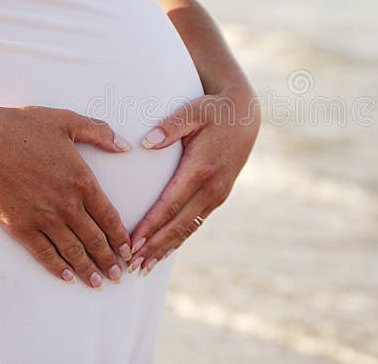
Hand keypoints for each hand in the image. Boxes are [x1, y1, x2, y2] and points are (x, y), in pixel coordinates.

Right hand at [0, 104, 133, 288]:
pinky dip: (57, 266)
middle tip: (118, 276)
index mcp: (82, 181)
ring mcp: (43, 218)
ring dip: (87, 269)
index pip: (109, 216)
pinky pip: (43, 252)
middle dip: (109, 260)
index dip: (120, 237)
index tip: (128, 250)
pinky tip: (66, 276)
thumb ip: (100, 132)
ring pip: (72, 250)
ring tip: (98, 283)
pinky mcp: (20, 226)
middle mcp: (67, 205)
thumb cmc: (25, 128)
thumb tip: (125, 145)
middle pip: (94, 239)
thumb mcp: (68, 121)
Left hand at [126, 86, 259, 275]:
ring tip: (144, 267)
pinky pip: (196, 223)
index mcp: (201, 168)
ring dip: (166, 249)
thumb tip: (146, 142)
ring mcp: (218, 194)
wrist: (245, 115)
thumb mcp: (192, 111)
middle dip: (154, 247)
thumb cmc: (213, 110)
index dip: (150, 226)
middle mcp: (212, 187)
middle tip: (132, 265)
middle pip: (178, 225)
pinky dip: (179, 239)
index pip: (170, 204)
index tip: (132, 243)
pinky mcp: (219, 196)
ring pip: (188, 228)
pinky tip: (165, 251)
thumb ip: (169, 126)